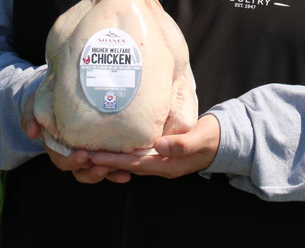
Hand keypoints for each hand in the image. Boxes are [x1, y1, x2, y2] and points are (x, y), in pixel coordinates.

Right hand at [21, 95, 131, 183]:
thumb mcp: (33, 107)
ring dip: (110, 174)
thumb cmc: (46, 103)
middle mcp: (73, 156)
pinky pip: (111, 165)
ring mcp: (89, 156)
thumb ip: (30, 118)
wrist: (60, 95)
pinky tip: (129, 172)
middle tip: (104, 166)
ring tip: (122, 171)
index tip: (82, 155)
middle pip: (83, 172)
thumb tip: (31, 132)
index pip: (64, 162)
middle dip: (94, 171)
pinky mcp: (102, 150)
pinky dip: (119, 170)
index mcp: (57, 149)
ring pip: (98, 172)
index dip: (73, 161)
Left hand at [88, 114, 220, 178]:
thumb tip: (159, 145)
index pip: (136, 163)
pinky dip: (123, 153)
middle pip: (129, 165)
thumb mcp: (200, 138)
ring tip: (91, 152)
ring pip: (131, 162)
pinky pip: (138, 156)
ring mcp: (160, 161)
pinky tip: (113, 146)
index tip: (95, 156)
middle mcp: (161, 166)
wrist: (221, 140)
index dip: (115, 160)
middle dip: (107, 161)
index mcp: (168, 164)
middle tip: (83, 154)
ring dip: (112, 158)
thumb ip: (182, 143)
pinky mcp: (160, 153)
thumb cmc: (211, 138)